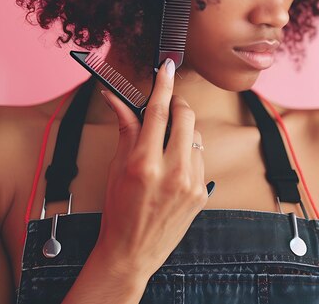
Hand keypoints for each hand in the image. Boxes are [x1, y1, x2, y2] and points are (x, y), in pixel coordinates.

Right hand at [96, 58, 208, 276]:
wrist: (132, 253)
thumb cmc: (118, 210)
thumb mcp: (116, 167)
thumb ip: (125, 128)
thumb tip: (115, 97)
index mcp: (144, 163)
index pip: (157, 112)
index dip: (163, 84)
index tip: (167, 66)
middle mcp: (172, 172)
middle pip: (186, 117)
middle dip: (178, 104)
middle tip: (167, 104)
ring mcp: (191, 183)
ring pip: (197, 137)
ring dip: (184, 131)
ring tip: (166, 144)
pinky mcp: (203, 193)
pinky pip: (201, 159)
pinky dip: (189, 153)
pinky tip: (174, 165)